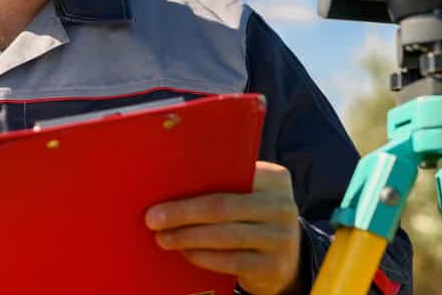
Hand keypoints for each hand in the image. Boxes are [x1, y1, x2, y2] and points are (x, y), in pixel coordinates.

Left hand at [145, 161, 302, 294]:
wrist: (288, 256)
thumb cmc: (254, 217)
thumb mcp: (250, 195)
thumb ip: (224, 186)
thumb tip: (171, 185)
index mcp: (274, 178)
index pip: (231, 175)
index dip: (193, 184)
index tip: (161, 188)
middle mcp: (282, 206)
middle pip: (224, 207)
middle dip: (183, 213)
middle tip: (153, 219)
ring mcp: (281, 238)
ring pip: (226, 236)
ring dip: (188, 237)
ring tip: (163, 238)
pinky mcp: (274, 266)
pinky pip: (231, 261)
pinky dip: (203, 257)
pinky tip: (185, 253)